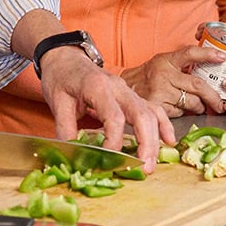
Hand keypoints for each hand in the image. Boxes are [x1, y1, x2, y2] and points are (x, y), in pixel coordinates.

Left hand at [38, 48, 173, 171]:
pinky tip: (168, 141)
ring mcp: (128, 91)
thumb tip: (74, 156)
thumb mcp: (57, 102)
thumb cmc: (61, 77)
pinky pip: (153, 108)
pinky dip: (163, 124)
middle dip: (146, 144)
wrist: (65, 57)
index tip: (108, 160)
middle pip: (141, 115)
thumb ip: (66, 129)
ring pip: (151, 113)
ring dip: (154, 140)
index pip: (114, 117)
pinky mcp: (131, 96)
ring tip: (151, 164)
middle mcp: (118, 87)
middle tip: (144, 168)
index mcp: (98, 87)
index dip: (114, 141)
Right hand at [121, 46, 225, 117]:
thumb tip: (211, 72)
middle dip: (213, 96)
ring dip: (199, 106)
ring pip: (192, 102)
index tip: (223, 57)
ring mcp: (160, 92)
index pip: (190, 53)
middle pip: (198, 85)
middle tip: (220, 103)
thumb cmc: (148, 76)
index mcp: (166, 60)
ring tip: (198, 106)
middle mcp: (163, 75)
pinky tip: (179, 108)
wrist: (121, 90)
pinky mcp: (156, 108)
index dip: (208, 54)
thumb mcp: (163, 63)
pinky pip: (180, 113)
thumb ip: (182, 65)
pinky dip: (184, 113)